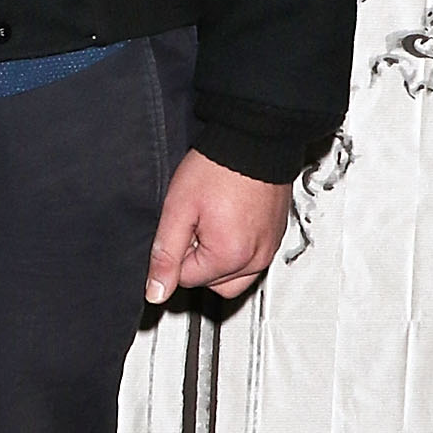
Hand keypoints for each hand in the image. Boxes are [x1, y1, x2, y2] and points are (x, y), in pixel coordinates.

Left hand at [144, 149, 290, 306]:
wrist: (254, 141)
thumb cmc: (218, 168)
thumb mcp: (178, 210)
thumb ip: (165, 255)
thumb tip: (156, 292)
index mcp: (230, 256)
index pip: (187, 279)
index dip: (177, 252)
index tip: (183, 226)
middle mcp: (256, 259)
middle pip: (212, 283)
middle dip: (198, 261)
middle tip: (196, 224)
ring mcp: (269, 249)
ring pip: (234, 277)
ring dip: (218, 260)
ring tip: (212, 223)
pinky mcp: (275, 238)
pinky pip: (252, 260)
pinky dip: (237, 250)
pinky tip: (229, 220)